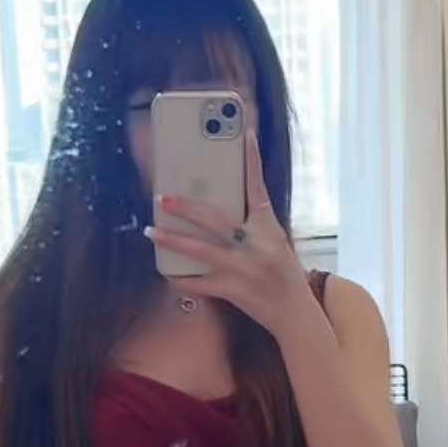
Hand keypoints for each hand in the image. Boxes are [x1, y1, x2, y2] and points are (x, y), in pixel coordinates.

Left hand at [146, 128, 311, 338]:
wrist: (294, 312)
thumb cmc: (284, 274)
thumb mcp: (275, 242)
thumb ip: (252, 225)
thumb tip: (219, 211)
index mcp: (268, 227)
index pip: (258, 186)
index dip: (252, 160)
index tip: (245, 134)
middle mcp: (255, 244)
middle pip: (215, 219)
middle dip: (185, 208)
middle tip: (162, 198)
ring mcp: (242, 268)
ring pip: (200, 250)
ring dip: (173, 240)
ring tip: (152, 232)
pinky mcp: (232, 291)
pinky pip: (199, 284)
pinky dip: (181, 280)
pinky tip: (166, 273)